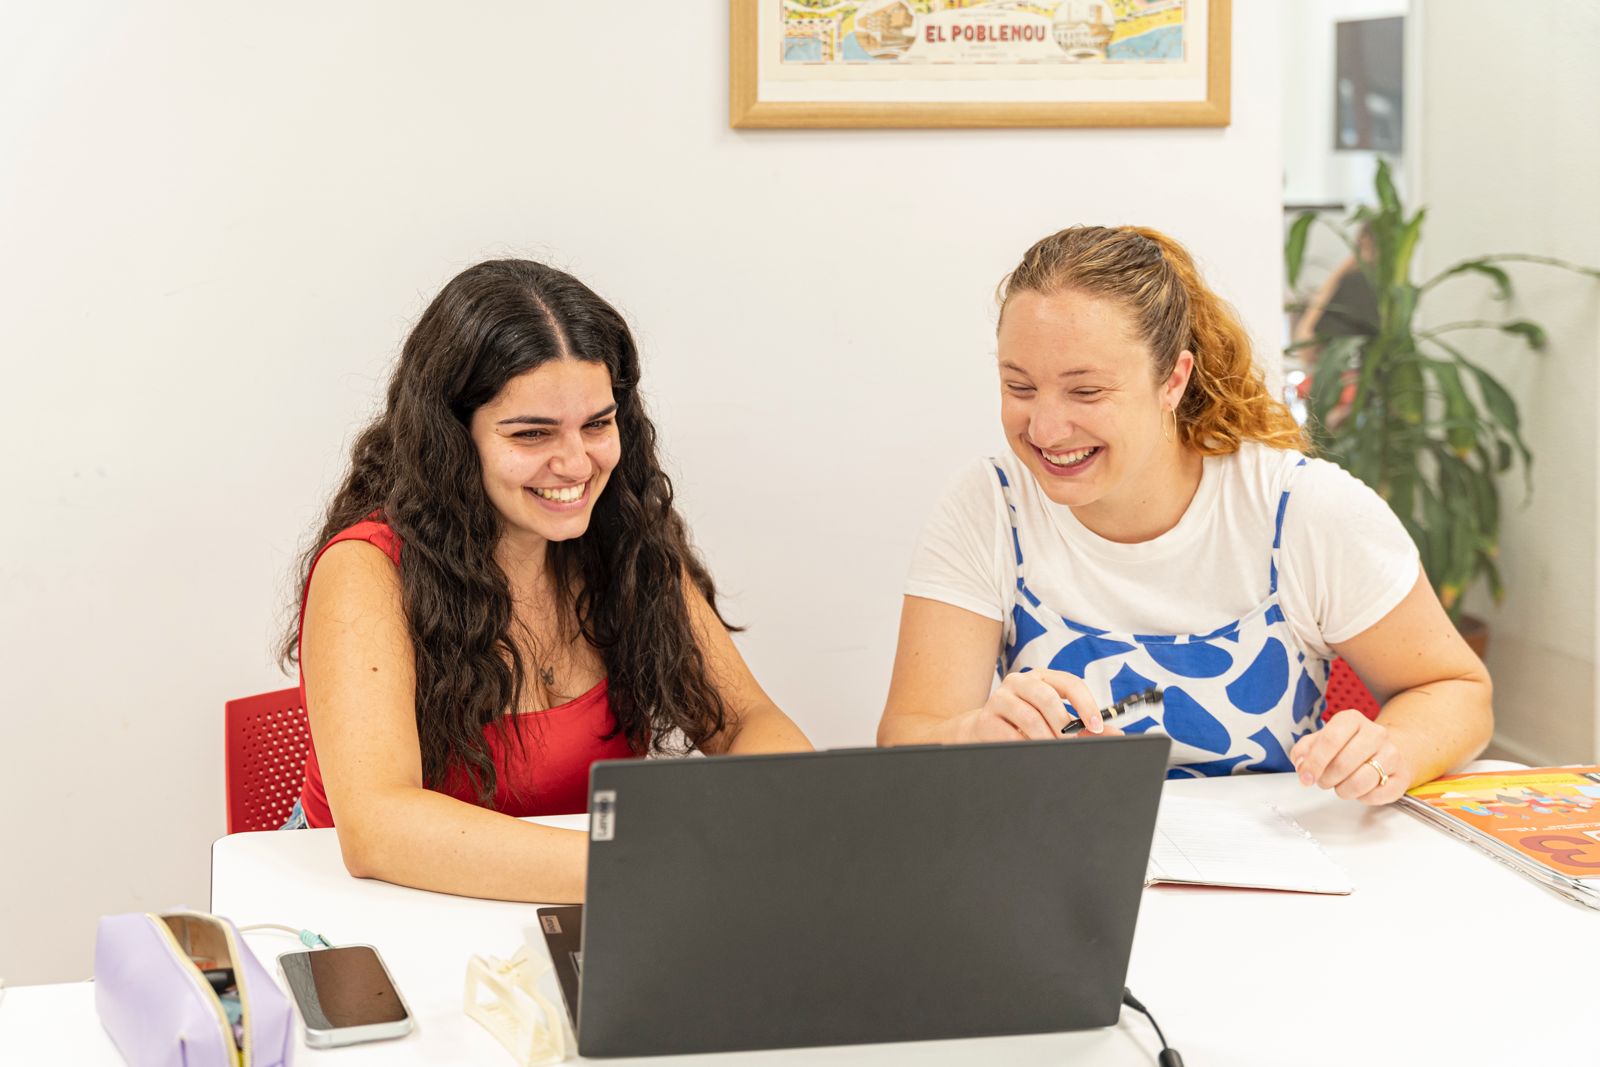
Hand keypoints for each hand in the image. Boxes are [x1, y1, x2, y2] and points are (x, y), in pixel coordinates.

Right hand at [947, 670, 1118, 742]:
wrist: (983, 729)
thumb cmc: (1025, 723)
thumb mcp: (1054, 719)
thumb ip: (1083, 726)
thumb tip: (1115, 734)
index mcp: (1041, 677)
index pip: (1069, 683)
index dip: (1086, 704)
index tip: (1097, 726)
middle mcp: (1019, 682)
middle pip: (1047, 697)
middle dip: (1064, 724)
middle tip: (1072, 743)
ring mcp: (1000, 698)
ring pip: (1030, 718)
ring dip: (1047, 738)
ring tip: (1053, 750)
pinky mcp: (985, 719)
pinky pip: (1010, 735)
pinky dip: (1025, 746)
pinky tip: (1031, 751)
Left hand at [1289, 709, 1408, 804]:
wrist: (1384, 750)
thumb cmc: (1347, 746)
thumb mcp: (1322, 740)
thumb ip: (1304, 750)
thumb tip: (1301, 764)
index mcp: (1351, 719)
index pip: (1330, 740)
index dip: (1314, 763)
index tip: (1306, 777)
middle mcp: (1376, 733)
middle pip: (1343, 763)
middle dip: (1326, 779)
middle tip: (1323, 781)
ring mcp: (1392, 754)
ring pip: (1361, 782)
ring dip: (1343, 790)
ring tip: (1341, 785)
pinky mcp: (1402, 776)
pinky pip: (1377, 795)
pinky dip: (1363, 798)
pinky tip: (1360, 789)